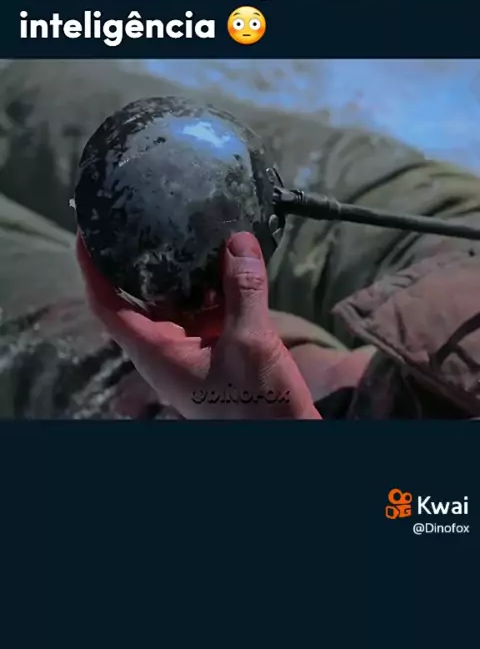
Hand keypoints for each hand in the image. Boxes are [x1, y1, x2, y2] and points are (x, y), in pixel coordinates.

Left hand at [76, 231, 320, 419]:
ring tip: (189, 227)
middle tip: (145, 217)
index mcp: (155, 353)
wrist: (286, 447)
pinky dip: (216, 286)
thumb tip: (238, 241)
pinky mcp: (217, 352)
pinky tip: (231, 261)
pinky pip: (207, 311)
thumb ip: (243, 292)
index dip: (92, 268)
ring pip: (178, 301)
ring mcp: (192, 352)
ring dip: (185, 270)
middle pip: (140, 297)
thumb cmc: (256, 409)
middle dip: (141, 259)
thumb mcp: (250, 343)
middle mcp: (166, 350)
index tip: (89, 232)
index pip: (107, 305)